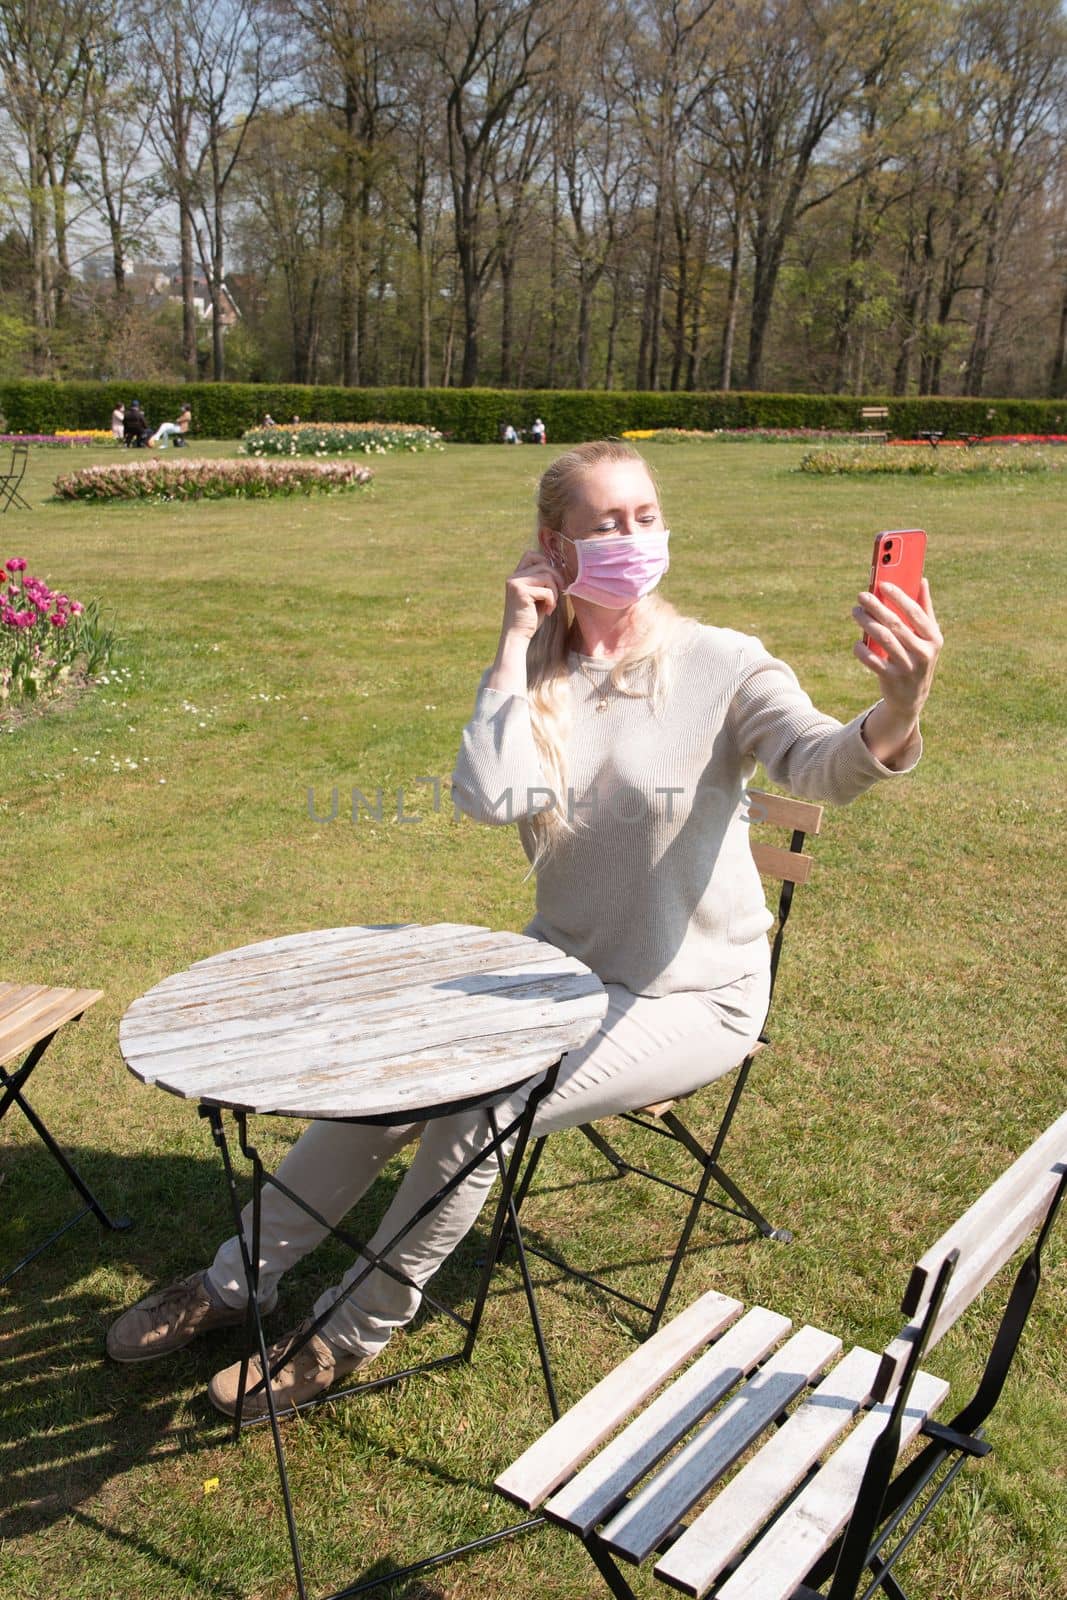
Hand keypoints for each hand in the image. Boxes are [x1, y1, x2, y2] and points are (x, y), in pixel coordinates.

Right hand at [501, 548, 563, 642]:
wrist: (517, 636)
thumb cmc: (529, 618)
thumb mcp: (537, 596)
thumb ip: (543, 581)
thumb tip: (560, 568)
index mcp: (516, 576)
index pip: (531, 555)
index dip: (545, 562)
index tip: (553, 580)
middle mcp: (513, 577)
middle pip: (544, 564)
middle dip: (556, 578)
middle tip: (559, 593)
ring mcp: (516, 583)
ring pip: (547, 575)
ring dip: (555, 591)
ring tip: (551, 605)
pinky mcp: (521, 592)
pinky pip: (547, 590)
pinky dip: (552, 601)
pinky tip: (548, 611)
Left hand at [852, 579, 942, 765]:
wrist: (912, 697)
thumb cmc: (918, 657)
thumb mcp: (928, 637)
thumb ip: (925, 609)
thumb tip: (922, 580)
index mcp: (934, 638)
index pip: (916, 613)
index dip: (899, 597)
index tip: (882, 584)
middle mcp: (924, 652)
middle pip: (896, 624)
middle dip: (876, 607)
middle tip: (861, 596)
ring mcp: (908, 667)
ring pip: (882, 639)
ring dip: (866, 623)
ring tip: (856, 612)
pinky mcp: (891, 679)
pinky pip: (872, 661)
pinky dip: (861, 650)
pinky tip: (857, 643)